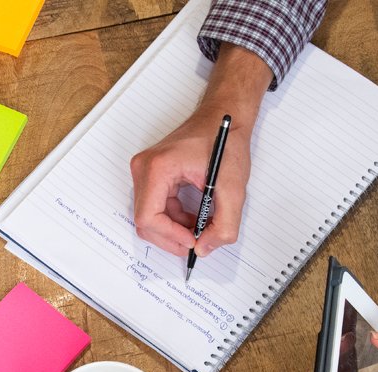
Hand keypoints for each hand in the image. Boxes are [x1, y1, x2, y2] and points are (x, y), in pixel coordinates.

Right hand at [130, 111, 251, 256]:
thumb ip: (224, 224)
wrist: (224, 116)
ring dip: (174, 230)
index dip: (170, 236)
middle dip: (171, 237)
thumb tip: (204, 249)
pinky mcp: (152, 175)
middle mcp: (144, 168)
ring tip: (200, 228)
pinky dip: (174, 220)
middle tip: (198, 243)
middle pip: (145, 220)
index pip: (148, 216)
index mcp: (157, 167)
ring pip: (150, 217)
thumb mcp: (233, 188)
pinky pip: (155, 207)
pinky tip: (194, 218)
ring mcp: (145, 171)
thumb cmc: (226, 140)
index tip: (193, 242)